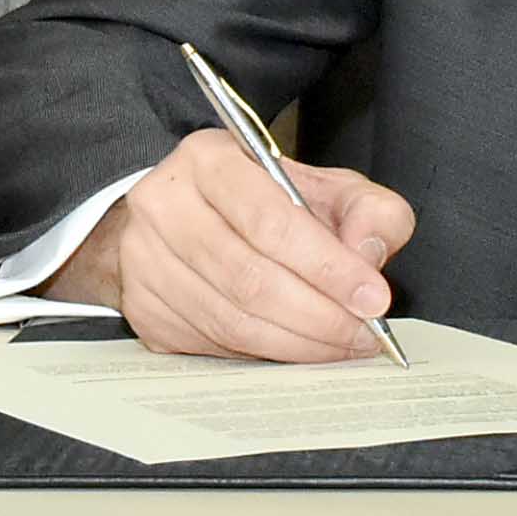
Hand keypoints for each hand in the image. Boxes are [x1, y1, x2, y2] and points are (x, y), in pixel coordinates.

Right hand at [45, 128, 417, 361]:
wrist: (192, 218)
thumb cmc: (266, 204)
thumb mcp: (326, 188)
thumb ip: (368, 211)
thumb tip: (368, 256)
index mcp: (209, 160)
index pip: (269, 220)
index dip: (326, 266)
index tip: (372, 297)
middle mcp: (164, 205)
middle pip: (249, 278)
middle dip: (319, 316)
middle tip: (364, 334)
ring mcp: (144, 259)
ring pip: (230, 320)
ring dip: (297, 344)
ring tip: (341, 345)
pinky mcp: (144, 308)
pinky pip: (212, 345)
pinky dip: (265, 355)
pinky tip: (298, 348)